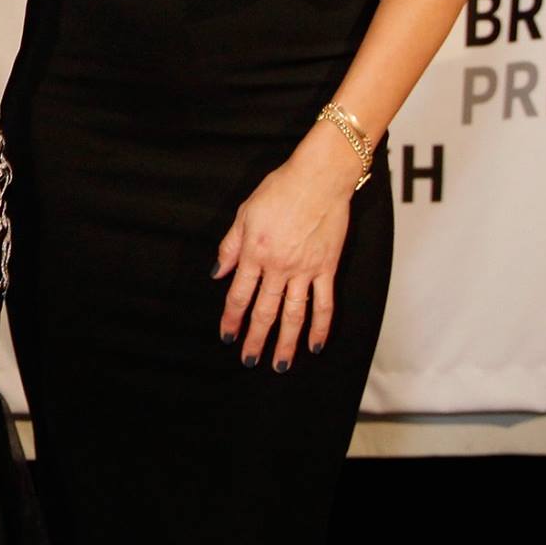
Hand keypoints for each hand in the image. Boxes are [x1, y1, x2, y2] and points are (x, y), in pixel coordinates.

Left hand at [214, 126, 364, 371]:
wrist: (318, 179)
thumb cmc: (279, 190)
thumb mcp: (244, 214)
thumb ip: (230, 247)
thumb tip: (217, 273)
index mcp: (254, 253)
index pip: (239, 295)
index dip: (231, 318)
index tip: (227, 336)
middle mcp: (279, 266)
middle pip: (265, 311)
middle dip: (255, 339)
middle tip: (249, 361)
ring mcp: (305, 270)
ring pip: (294, 314)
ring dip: (285, 342)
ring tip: (279, 365)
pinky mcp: (327, 268)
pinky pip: (325, 304)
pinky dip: (321, 327)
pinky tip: (315, 345)